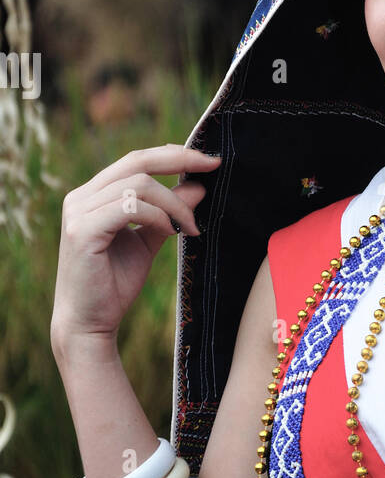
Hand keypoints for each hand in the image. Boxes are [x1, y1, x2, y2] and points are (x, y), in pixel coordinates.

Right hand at [51, 144, 220, 347]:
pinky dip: (158, 216)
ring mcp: (78, 211)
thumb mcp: (149, 241)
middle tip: (213, 168)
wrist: (89, 323)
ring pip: (138, 185)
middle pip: (136, 161)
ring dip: (174, 204)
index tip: (209, 161)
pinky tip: (172, 233)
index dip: (173, 154)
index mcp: (93, 195)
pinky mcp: (82, 230)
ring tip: (191, 227)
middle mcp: (81, 197)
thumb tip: (199, 187)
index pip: (136, 160)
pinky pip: (129, 207)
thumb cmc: (115, 284)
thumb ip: (169, 213)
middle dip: (179, 160)